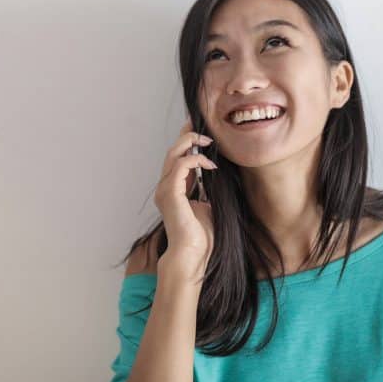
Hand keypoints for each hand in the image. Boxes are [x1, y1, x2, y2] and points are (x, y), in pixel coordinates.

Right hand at [153, 118, 217, 274]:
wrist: (193, 255)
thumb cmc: (202, 236)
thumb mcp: (209, 205)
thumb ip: (208, 190)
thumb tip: (217, 176)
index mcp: (173, 189)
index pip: (176, 158)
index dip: (186, 142)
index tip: (201, 131)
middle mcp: (165, 187)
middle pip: (172, 151)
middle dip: (186, 135)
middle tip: (203, 126)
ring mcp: (165, 190)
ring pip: (173, 154)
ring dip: (190, 143)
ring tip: (208, 141)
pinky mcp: (170, 194)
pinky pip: (180, 167)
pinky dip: (195, 160)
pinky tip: (210, 164)